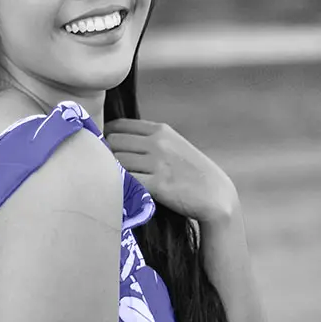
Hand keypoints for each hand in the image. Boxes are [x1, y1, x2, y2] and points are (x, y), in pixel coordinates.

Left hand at [103, 118, 237, 223]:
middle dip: (106, 155)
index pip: (119, 125)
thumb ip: (149, 140)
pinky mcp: (157, 185)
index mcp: (160, 130)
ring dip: (110, 172)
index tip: (104, 150)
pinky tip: (122, 191)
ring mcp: (157, 163)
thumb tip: (115, 140)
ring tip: (112, 181)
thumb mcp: (173, 145)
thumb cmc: (191, 172)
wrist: (216, 195)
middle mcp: (158, 143)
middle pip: (113, 142)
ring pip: (115, 161)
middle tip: (106, 169)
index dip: (107, 137)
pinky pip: (126, 180)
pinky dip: (119, 185)